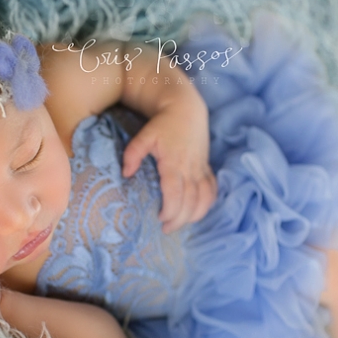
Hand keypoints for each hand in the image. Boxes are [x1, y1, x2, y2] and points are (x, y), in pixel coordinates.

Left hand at [121, 99, 217, 232]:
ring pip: (204, 199)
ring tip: (181, 223)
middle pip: (191, 202)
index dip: (171, 210)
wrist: (186, 109)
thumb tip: (125, 174)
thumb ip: (133, 154)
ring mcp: (201, 168)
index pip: (176, 193)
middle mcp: (191, 168)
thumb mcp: (144, 136)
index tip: (160, 218)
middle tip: (166, 228)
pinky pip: (212, 190)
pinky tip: (197, 211)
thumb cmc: (162, 123)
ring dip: (195, 215)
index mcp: (174, 163)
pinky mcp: (206, 167)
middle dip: (180, 219)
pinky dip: (207, 203)